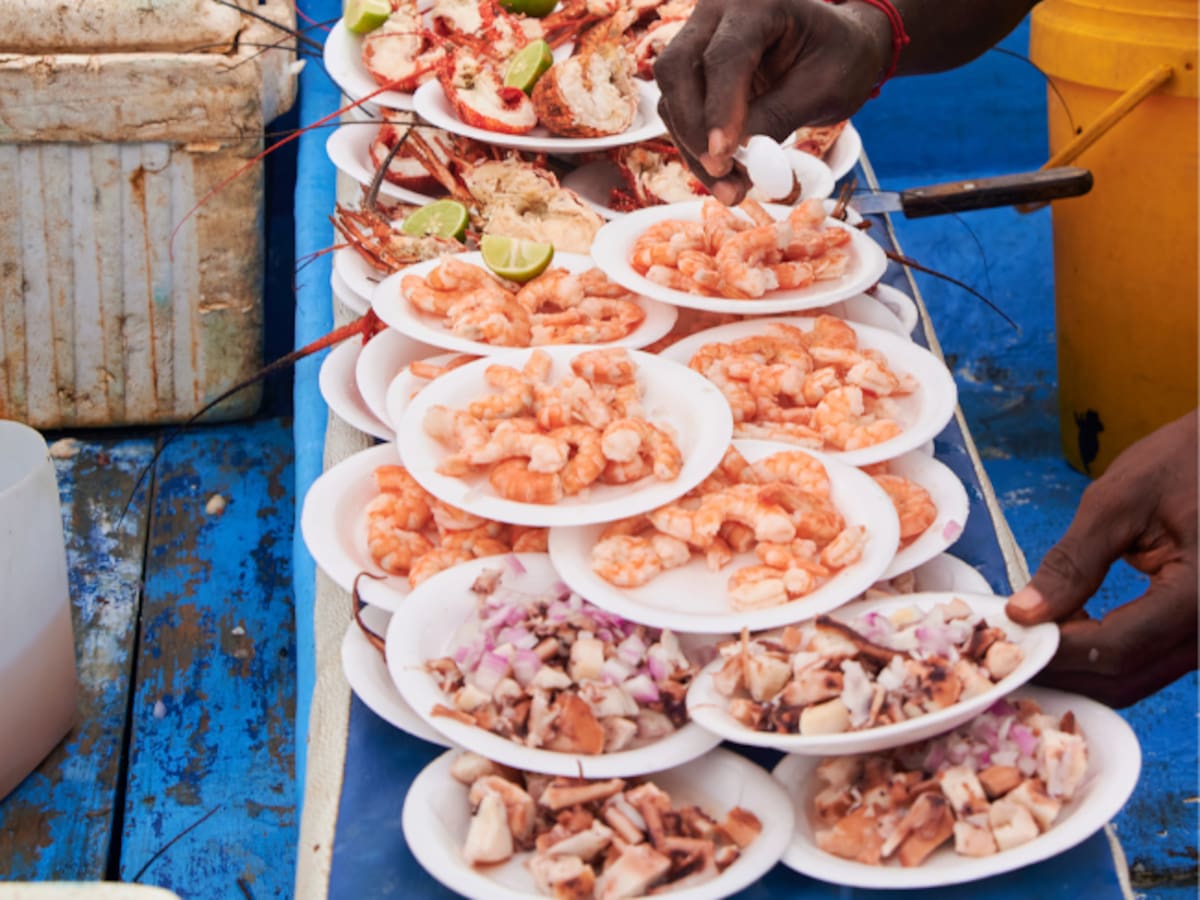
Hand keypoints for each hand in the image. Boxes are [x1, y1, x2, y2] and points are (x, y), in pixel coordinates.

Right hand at [653, 0, 890, 203]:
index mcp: (759, 2)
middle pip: (678, 69)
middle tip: (721, 174)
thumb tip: (731, 153)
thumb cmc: (839, 60)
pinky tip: (725, 175)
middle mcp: (718, 12)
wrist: (837, 50)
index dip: (719, 109)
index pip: (725, 56)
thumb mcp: (822, 89)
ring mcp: (699, 38)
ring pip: (671, 96)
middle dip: (693, 129)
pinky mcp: (693, 69)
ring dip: (692, 148)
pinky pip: (679, 110)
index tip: (722, 156)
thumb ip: (777, 115)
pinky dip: (696, 147)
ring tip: (731, 189)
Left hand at [1006, 410, 1197, 706]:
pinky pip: (1147, 663)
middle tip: (1006, 642)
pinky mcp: (1198, 633)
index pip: (1114, 649)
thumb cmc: (1183, 464)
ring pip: (1135, 680)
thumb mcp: (1119, 501)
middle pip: (1124, 679)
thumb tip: (1022, 613)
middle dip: (1059, 669)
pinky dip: (1102, 656)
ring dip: (1077, 668)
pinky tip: (1068, 624)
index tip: (1005, 637)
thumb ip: (1072, 562)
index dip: (1053, 651)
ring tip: (1031, 631)